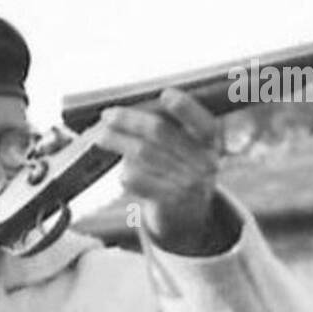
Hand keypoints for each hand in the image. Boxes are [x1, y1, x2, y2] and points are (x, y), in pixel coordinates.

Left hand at [95, 88, 233, 254]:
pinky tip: (122, 170)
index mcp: (211, 143)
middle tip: (108, 116)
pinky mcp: (168, 202)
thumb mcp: (188, 150)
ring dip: (117, 141)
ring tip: (102, 137)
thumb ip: (169, 128)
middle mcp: (204, 163)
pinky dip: (125, 171)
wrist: (187, 217)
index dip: (186, 108)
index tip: (166, 94)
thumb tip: (127, 112)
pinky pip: (136, 178)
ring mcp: (187, 184)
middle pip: (160, 131)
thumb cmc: (181, 172)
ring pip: (143, 152)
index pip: (202, 121)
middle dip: (130, 120)